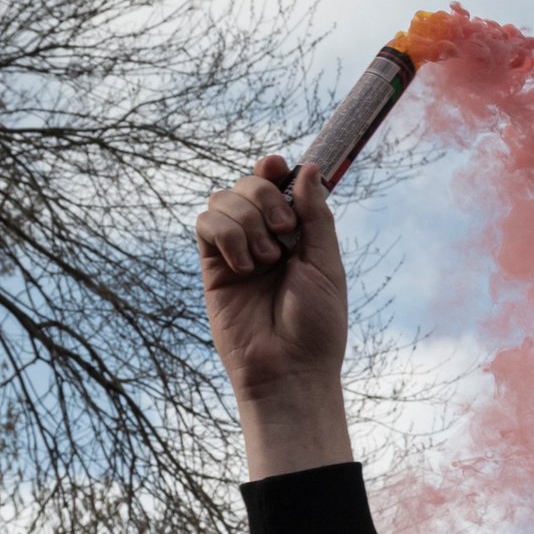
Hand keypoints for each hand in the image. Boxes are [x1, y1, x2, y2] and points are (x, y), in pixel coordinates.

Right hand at [195, 156, 353, 476]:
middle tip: (284, 232)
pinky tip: (244, 267)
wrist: (288, 369)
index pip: (278, 186)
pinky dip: (227, 235)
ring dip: (248, 222)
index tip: (277, 164)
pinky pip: (206, 224)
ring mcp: (237, 250)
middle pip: (248, 184)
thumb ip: (317, 216)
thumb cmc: (316, 326)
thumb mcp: (326, 265)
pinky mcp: (212, 266)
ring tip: (267, 262)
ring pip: (223, 199)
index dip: (273, 169)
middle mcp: (265, 238)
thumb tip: (309, 168)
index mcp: (298, 236)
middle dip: (265, 197)